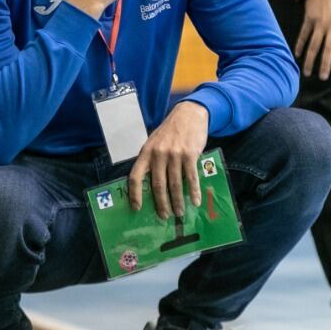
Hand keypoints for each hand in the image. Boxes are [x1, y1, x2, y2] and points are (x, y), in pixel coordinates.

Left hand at [128, 100, 208, 218]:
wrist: (189, 114)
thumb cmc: (171, 130)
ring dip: (178, 201)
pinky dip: (193, 192)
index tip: (136, 208)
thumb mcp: (155, 142)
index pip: (135, 176)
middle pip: (158, 185)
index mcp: (146, 152)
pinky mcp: (190, 154)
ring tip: (179, 212)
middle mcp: (158, 154)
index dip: (135, 194)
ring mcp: (174, 154)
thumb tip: (152, 185)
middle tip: (164, 216)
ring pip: (175, 184)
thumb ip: (152, 160)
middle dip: (161, 203)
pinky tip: (195, 201)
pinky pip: (191, 178)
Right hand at [296, 0, 330, 79]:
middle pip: (328, 50)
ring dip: (310, 60)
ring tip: (307, 73)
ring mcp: (319, 23)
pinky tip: (297, 55)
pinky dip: (299, 45)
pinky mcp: (309, 19)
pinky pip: (303, 35)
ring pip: (313, 46)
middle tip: (323, 78)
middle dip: (325, 65)